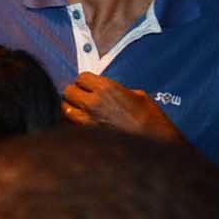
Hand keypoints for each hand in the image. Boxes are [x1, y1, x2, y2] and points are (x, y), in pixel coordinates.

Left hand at [61, 74, 183, 142]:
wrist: (154, 141)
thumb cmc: (150, 118)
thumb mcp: (137, 95)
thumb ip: (115, 90)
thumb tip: (104, 91)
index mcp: (107, 89)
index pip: (81, 77)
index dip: (85, 81)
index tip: (88, 84)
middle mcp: (93, 103)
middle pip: (68, 91)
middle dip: (75, 93)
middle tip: (82, 97)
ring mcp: (87, 120)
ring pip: (65, 109)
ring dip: (71, 108)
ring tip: (80, 110)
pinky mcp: (85, 136)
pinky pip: (70, 125)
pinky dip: (73, 123)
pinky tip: (83, 124)